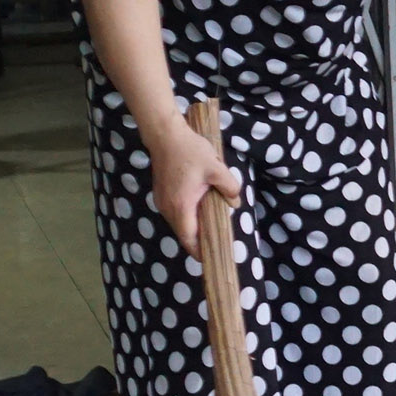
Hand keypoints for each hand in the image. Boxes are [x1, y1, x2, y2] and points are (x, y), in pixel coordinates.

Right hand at [146, 125, 242, 256]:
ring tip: (211, 230)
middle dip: (198, 242)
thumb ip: (230, 188)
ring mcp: (161, 201)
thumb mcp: (216, 169)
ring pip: (178, 223)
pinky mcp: (161, 194)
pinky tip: (200, 212)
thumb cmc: (190, 151)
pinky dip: (187, 218)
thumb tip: (235, 203)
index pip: (189, 238)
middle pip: (183, 233)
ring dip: (193, 229)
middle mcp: (168, 207)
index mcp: (181, 205)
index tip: (210, 260)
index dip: (198, 251)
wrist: (165, 135)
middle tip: (217, 245)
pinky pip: (174, 213)